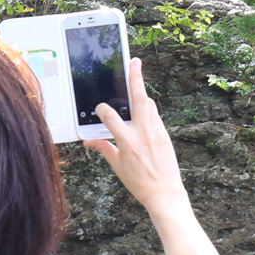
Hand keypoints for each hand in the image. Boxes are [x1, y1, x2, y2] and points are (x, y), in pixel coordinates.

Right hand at [84, 58, 188, 215]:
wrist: (165, 193)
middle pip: (138, 98)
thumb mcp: (117, 166)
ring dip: (141, 95)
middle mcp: (143, 133)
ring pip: (149, 105)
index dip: (101, 110)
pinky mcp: (165, 135)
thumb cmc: (139, 182)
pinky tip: (143, 111)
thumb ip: (104, 149)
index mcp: (127, 141)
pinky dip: (148, 111)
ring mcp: (156, 132)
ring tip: (136, 84)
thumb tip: (89, 142)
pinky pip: (155, 116)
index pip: (109, 116)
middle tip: (135, 62)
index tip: (99, 109)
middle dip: (136, 78)